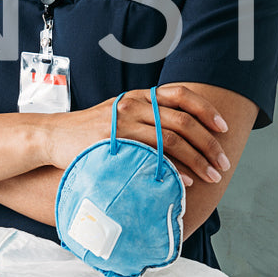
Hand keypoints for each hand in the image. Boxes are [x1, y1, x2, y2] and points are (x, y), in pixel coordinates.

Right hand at [40, 84, 231, 187]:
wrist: (53, 136)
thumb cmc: (90, 130)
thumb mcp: (120, 113)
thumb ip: (147, 117)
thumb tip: (181, 132)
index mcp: (140, 95)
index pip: (181, 95)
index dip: (206, 110)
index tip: (224, 128)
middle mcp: (134, 104)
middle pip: (183, 121)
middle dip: (208, 144)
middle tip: (223, 163)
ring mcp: (124, 122)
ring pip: (172, 140)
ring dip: (198, 160)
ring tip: (211, 176)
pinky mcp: (114, 142)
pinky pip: (152, 156)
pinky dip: (174, 170)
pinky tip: (186, 181)